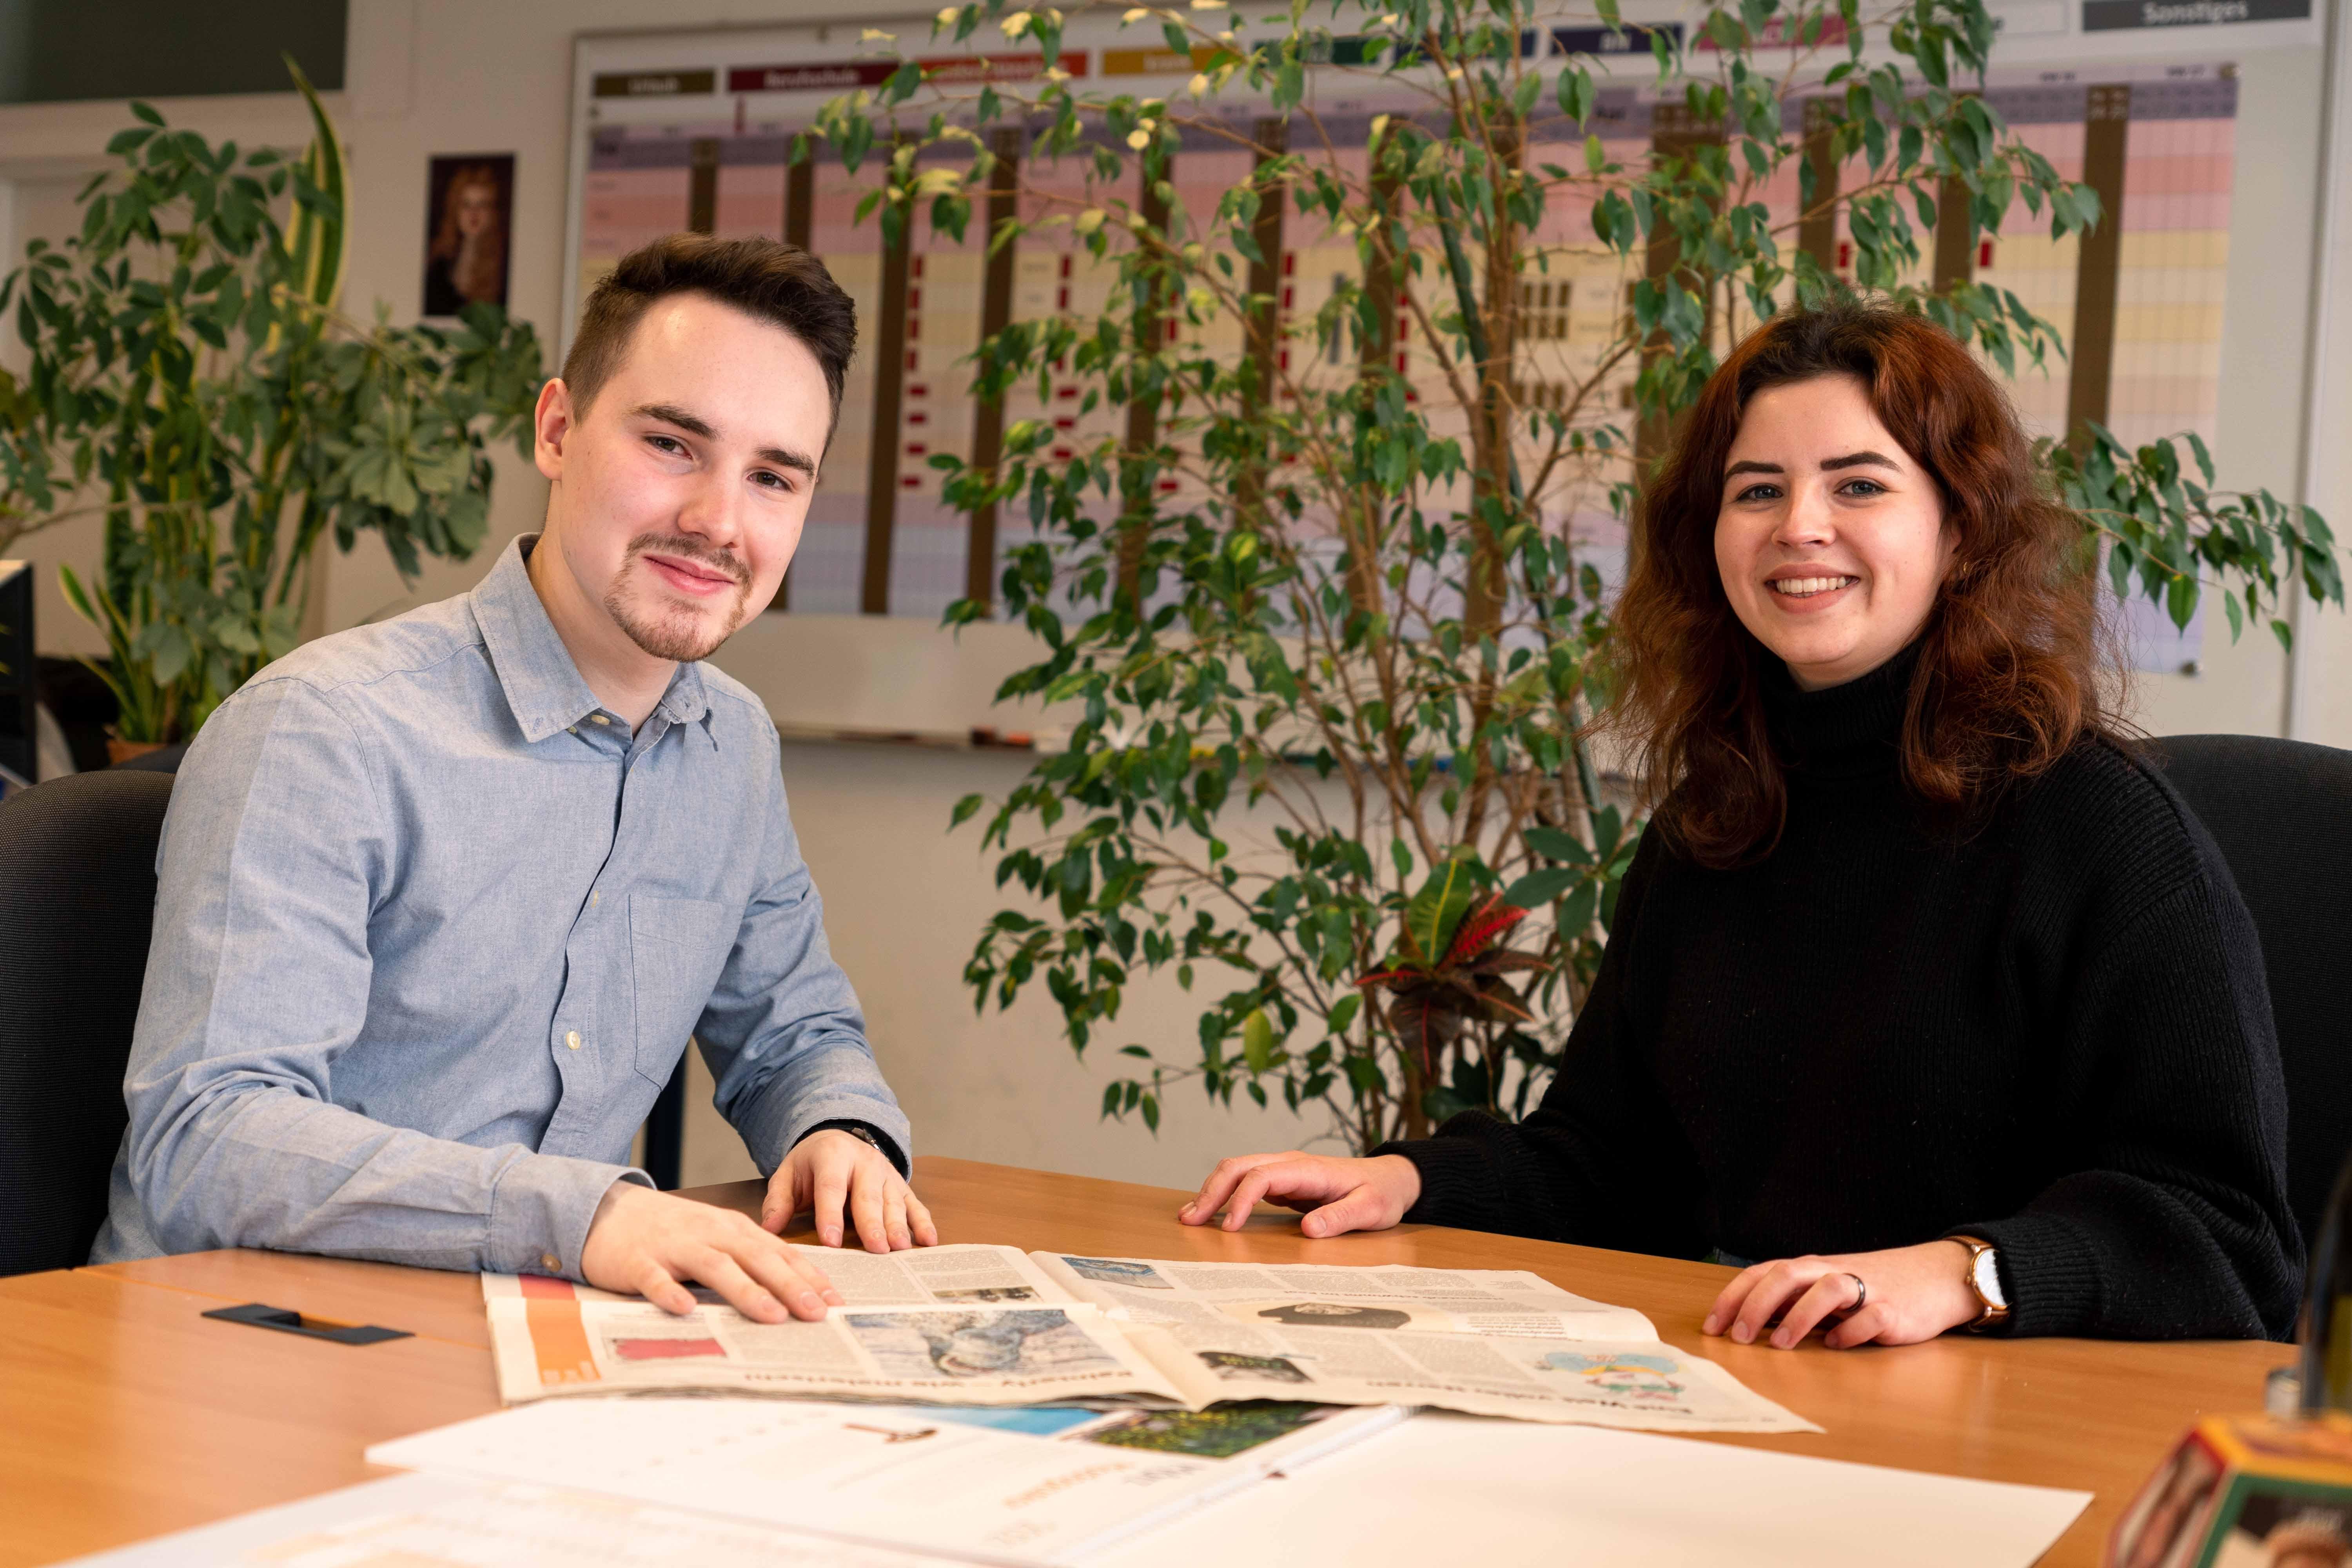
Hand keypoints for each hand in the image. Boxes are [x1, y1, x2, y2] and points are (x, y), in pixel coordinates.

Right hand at [581, 1179, 842, 1321]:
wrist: (608, 1210)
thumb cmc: (671, 1231)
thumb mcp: (716, 1237)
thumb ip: (749, 1259)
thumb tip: (793, 1292)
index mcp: (732, 1230)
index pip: (779, 1252)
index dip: (809, 1276)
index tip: (836, 1301)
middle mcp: (709, 1234)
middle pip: (757, 1258)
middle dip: (791, 1285)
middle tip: (818, 1313)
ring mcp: (673, 1247)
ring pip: (715, 1267)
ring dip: (746, 1290)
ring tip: (773, 1314)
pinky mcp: (638, 1262)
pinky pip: (655, 1279)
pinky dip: (670, 1292)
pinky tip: (686, 1309)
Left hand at [763, 1129, 938, 1252]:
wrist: (837, 1139)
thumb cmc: (810, 1165)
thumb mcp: (787, 1175)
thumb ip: (777, 1201)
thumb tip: (768, 1229)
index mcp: (832, 1156)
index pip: (831, 1187)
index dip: (831, 1214)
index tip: (831, 1242)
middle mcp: (864, 1162)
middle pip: (868, 1196)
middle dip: (872, 1223)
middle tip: (876, 1249)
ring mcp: (886, 1173)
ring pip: (893, 1201)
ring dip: (898, 1226)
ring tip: (900, 1249)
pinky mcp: (900, 1185)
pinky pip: (914, 1204)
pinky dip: (923, 1222)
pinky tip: (929, 1241)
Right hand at [1178, 1151, 1421, 1238]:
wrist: (1391, 1178)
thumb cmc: (1381, 1193)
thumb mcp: (1370, 1209)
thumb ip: (1341, 1218)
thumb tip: (1309, 1230)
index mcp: (1308, 1169)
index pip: (1262, 1177)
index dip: (1241, 1200)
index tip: (1230, 1228)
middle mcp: (1290, 1164)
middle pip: (1238, 1166)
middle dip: (1211, 1191)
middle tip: (1189, 1221)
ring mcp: (1284, 1171)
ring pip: (1236, 1171)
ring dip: (1211, 1191)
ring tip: (1189, 1217)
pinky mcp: (1282, 1182)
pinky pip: (1245, 1183)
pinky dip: (1223, 1195)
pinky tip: (1210, 1214)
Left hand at [1703, 1240, 1980, 1349]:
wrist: (1934, 1278)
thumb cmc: (1870, 1288)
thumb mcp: (1824, 1290)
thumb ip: (1791, 1301)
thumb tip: (1746, 1323)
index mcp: (1810, 1268)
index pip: (1761, 1274)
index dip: (1733, 1298)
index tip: (1712, 1327)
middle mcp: (1832, 1272)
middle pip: (1786, 1275)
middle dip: (1757, 1305)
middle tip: (1739, 1338)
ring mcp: (1865, 1290)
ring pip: (1827, 1289)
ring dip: (1799, 1316)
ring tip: (1781, 1344)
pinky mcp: (1893, 1310)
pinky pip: (1869, 1318)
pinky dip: (1850, 1332)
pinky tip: (1836, 1346)